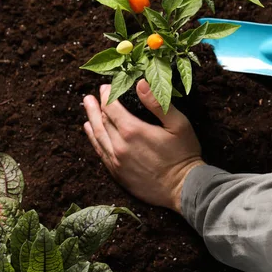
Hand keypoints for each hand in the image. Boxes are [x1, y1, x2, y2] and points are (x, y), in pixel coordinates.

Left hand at [82, 80, 203, 212]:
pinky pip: (101, 153)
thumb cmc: (184, 154)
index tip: (105, 87)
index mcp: (132, 131)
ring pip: (98, 137)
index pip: (111, 108)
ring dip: (92, 122)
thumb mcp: (178, 124)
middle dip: (96, 107)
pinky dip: (94, 140)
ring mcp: (117, 161)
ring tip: (87, 111)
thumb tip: (141, 83)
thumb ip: (157, 103)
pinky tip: (92, 134)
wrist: (183, 188)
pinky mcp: (118, 174)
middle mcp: (119, 146)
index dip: (106, 95)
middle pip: (102, 121)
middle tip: (90, 97)